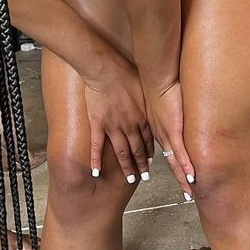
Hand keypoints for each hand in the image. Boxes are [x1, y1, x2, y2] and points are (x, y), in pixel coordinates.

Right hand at [83, 57, 153, 184]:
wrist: (106, 70)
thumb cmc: (125, 73)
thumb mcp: (143, 87)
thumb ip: (147, 98)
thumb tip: (154, 100)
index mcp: (142, 117)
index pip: (149, 139)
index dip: (150, 152)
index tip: (151, 162)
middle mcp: (130, 126)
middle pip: (138, 150)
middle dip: (142, 165)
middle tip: (144, 177)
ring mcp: (114, 127)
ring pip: (122, 152)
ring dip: (127, 167)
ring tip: (130, 179)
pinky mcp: (98, 125)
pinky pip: (97, 146)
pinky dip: (96, 160)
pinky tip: (95, 172)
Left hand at [145, 81, 195, 195]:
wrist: (157, 76)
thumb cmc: (162, 84)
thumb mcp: (167, 102)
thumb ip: (175, 111)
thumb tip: (183, 111)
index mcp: (160, 130)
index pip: (169, 153)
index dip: (175, 167)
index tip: (181, 177)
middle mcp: (162, 136)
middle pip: (171, 163)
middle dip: (180, 179)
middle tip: (187, 194)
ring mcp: (168, 134)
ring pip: (175, 162)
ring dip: (183, 178)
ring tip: (190, 192)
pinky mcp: (174, 129)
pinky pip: (180, 152)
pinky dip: (186, 165)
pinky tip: (192, 176)